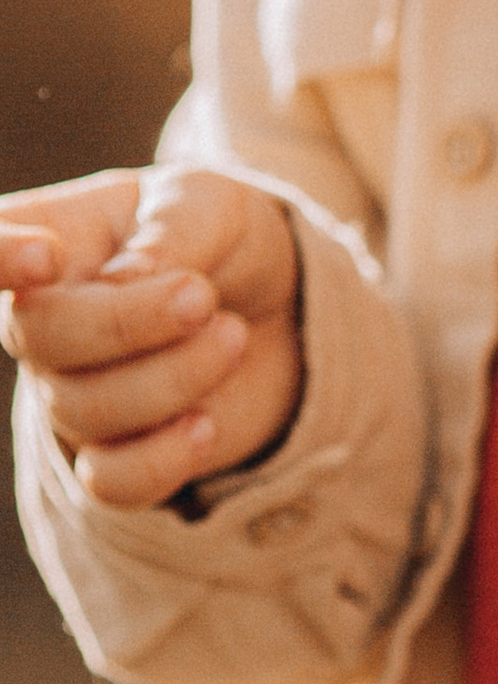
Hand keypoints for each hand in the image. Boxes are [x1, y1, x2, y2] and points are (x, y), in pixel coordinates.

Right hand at [0, 169, 303, 510]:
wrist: (269, 306)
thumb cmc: (220, 238)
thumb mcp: (211, 203)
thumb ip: (170, 230)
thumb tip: (125, 278)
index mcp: (50, 237)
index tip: (44, 257)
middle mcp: (40, 319)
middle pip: (43, 336)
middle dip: (130, 322)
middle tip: (203, 297)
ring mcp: (69, 391)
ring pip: (88, 409)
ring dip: (175, 375)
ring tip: (234, 333)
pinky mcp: (111, 453)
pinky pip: (111, 479)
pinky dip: (165, 457)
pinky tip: (208, 423)